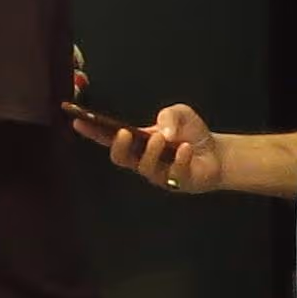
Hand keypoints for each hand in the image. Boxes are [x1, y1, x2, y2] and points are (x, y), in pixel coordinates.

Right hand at [84, 103, 223, 192]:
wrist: (217, 154)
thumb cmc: (191, 133)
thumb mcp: (180, 114)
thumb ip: (169, 115)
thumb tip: (162, 131)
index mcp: (138, 142)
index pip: (110, 138)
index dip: (93, 131)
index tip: (78, 121)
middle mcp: (144, 159)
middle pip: (121, 159)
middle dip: (119, 146)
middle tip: (125, 133)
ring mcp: (159, 174)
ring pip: (145, 168)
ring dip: (151, 151)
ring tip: (163, 138)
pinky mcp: (177, 183)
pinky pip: (173, 174)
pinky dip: (179, 159)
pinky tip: (185, 148)